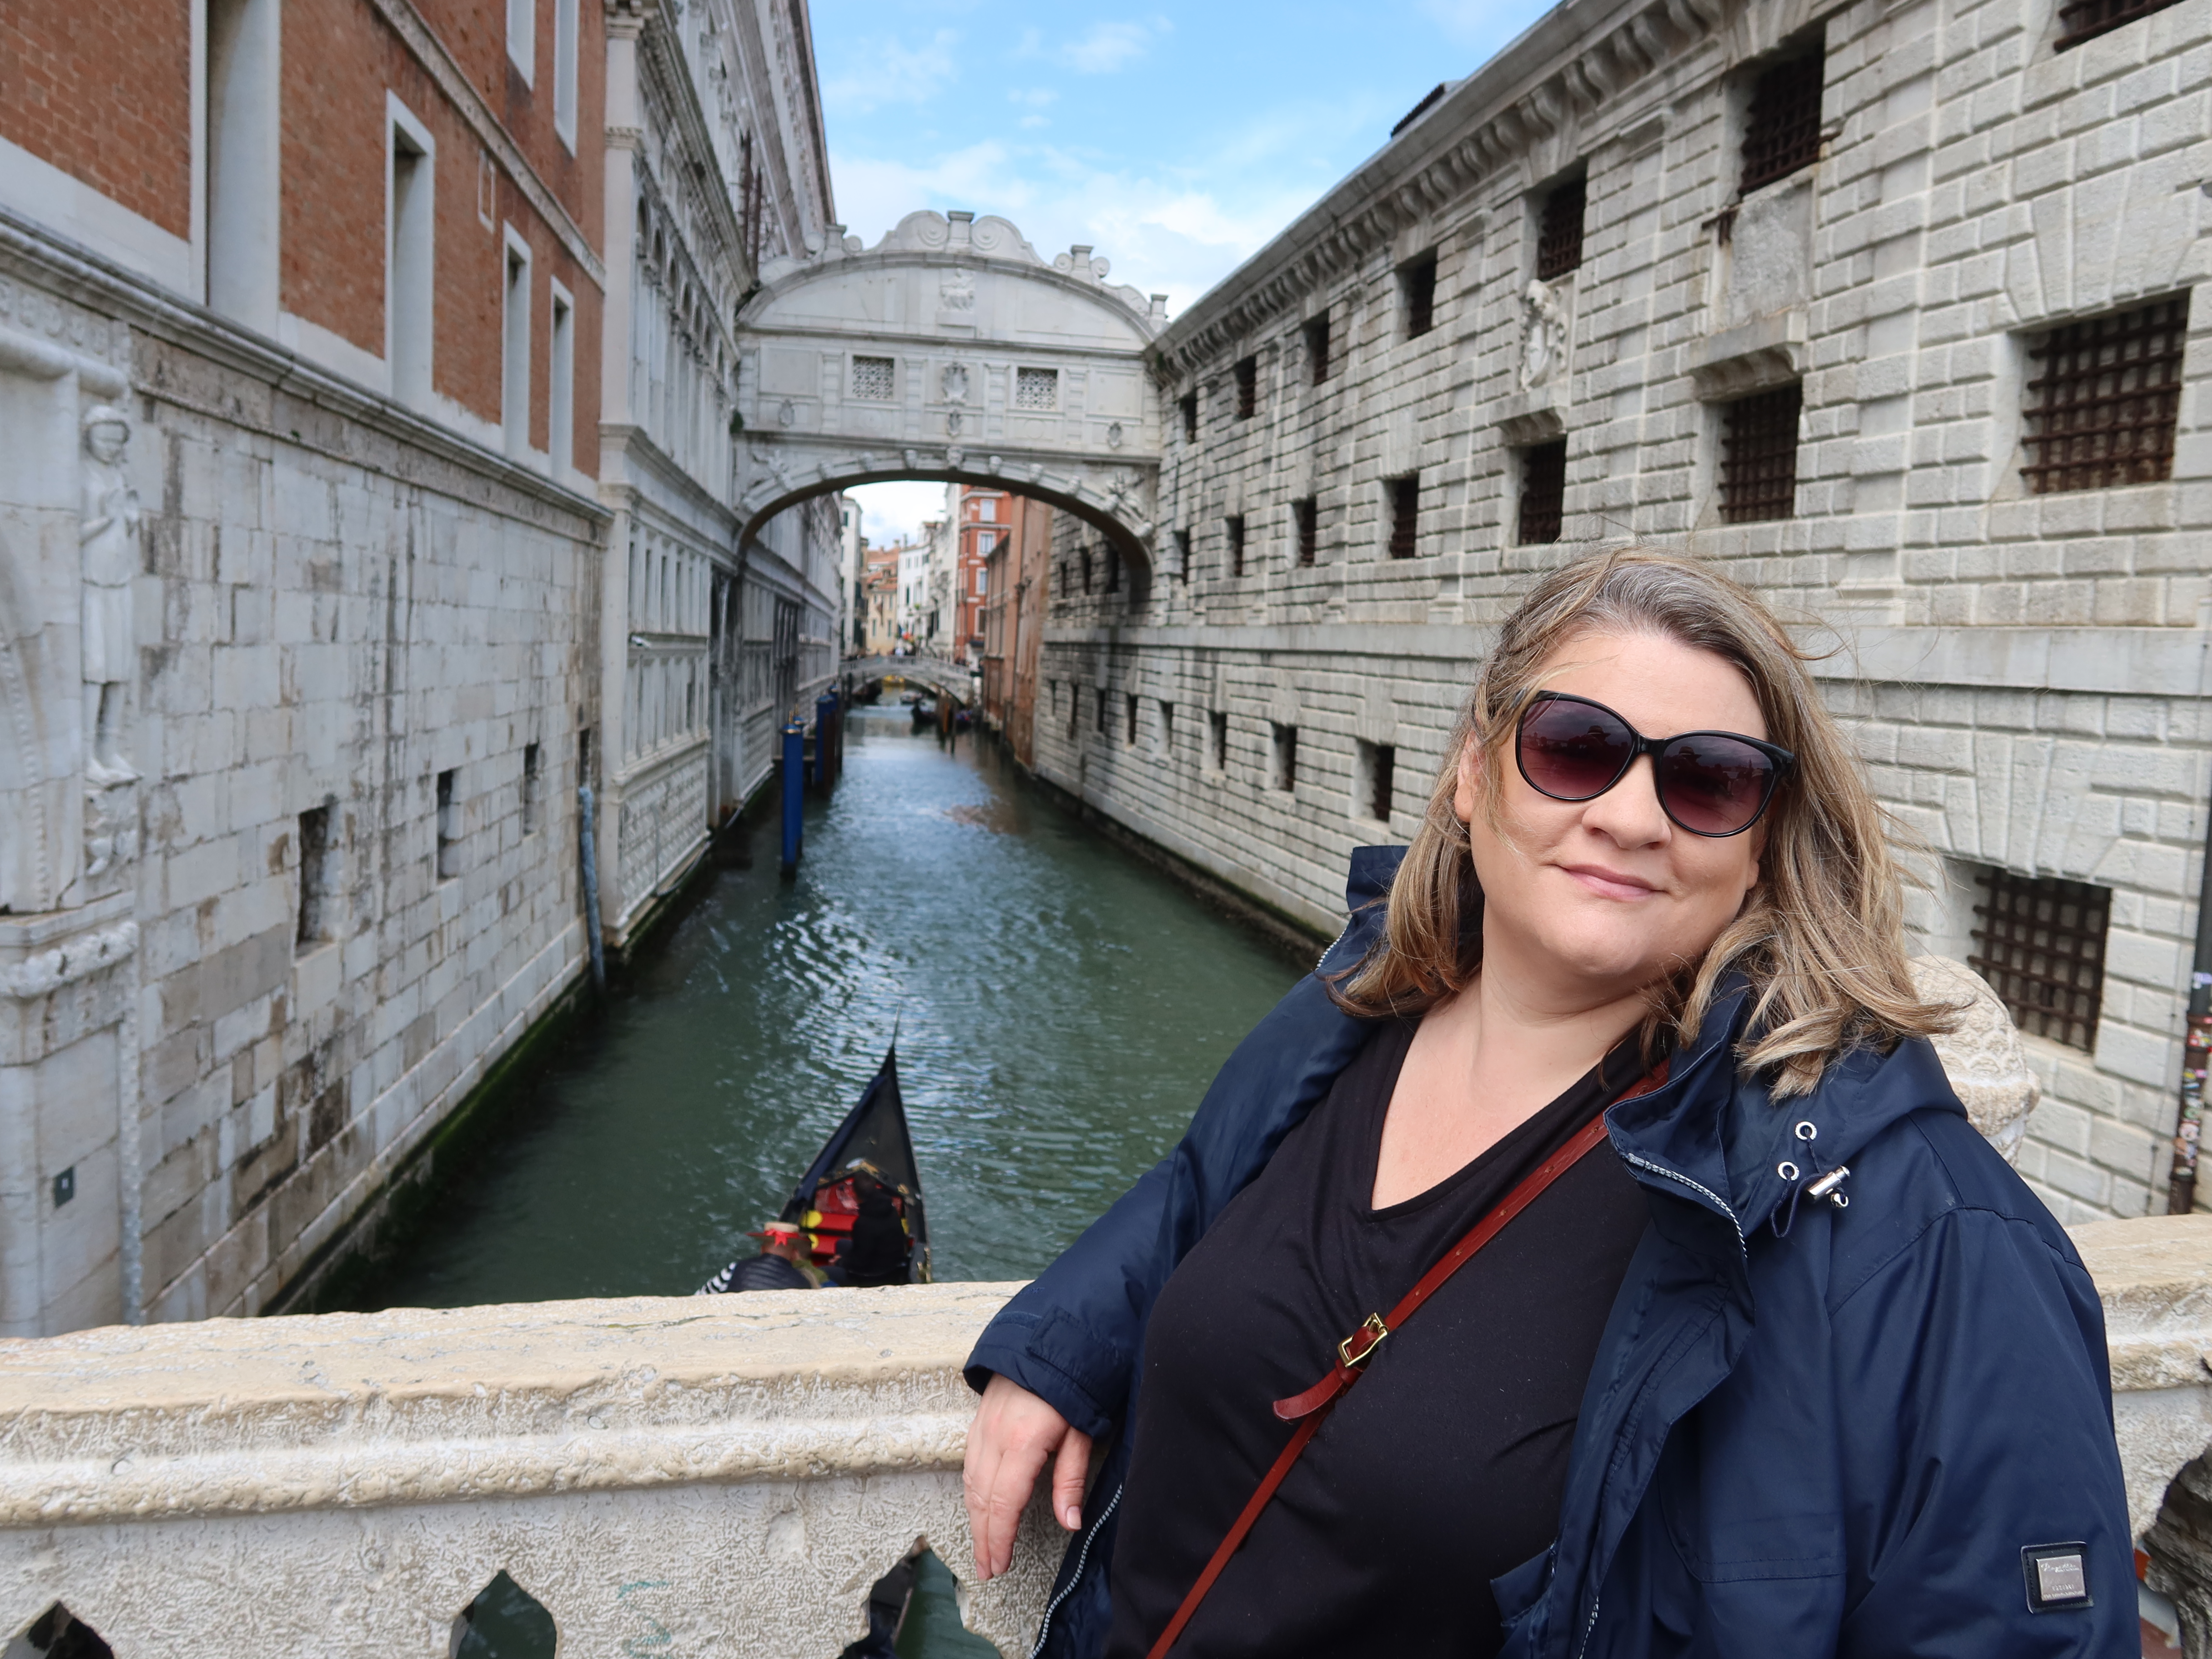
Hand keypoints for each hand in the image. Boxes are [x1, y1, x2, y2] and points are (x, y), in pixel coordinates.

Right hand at [963, 1373, 1092, 1580]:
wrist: (1051, 1336)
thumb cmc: (1074, 1382)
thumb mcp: (1083, 1430)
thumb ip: (1071, 1478)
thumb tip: (1069, 1523)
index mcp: (1023, 1443)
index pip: (1004, 1504)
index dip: (1000, 1538)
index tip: (998, 1565)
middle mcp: (995, 1437)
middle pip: (982, 1499)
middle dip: (982, 1538)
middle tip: (985, 1569)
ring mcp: (983, 1426)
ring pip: (971, 1482)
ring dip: (974, 1518)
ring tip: (981, 1547)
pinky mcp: (979, 1418)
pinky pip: (970, 1463)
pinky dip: (972, 1491)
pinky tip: (978, 1506)